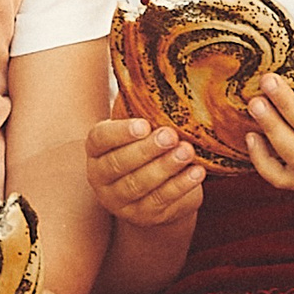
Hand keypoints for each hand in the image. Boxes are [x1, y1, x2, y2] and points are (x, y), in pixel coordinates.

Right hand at [86, 116, 205, 227]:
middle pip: (119, 164)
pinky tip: (196, 172)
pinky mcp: (144, 216)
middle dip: (146, 150)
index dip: (120, 132)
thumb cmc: (148, 150)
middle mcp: (101, 178)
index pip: (100, 139)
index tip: (144, 124)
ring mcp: (120, 202)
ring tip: (186, 152)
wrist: (158, 192)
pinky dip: (180, 186)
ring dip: (165, 167)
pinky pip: (161, 201)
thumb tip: (153, 76)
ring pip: (139, 185)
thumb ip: (142, 111)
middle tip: (170, 135)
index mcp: (96, 151)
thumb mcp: (139, 133)